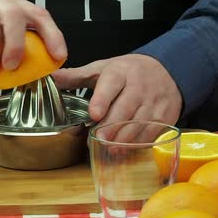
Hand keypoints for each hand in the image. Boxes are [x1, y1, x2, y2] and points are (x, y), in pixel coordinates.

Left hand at [52, 54, 182, 140]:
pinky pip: (151, 132)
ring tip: (110, 147)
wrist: (166, 70)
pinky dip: (137, 143)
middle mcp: (139, 86)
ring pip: (139, 123)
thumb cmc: (127, 73)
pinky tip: (124, 149)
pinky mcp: (164, 117)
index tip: (94, 113)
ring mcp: (154, 102)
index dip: (102, 99)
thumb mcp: (102, 69)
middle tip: (98, 138)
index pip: (111, 84)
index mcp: (120, 72)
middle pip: (126, 108)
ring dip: (123, 138)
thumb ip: (76, 76)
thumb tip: (50, 77)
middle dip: (112, 125)